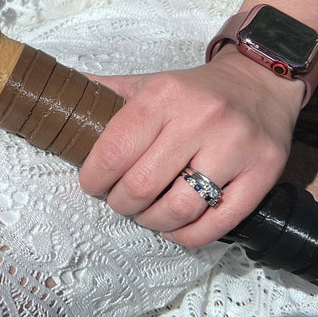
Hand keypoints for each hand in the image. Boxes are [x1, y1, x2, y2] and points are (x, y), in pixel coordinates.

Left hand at [78, 47, 304, 247]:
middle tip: (120, 202)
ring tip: (148, 215)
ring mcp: (236, 146)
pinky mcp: (263, 172)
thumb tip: (54, 99)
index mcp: (164, 95)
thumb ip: (104, 94)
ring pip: (179, 209)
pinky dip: (189, 235)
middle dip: (121, 204)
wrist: (261, 80)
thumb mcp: (148, 83)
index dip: (94, 178)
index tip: (92, 185)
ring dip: (153, 222)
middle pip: (143, 186)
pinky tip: (177, 227)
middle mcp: (201, 118)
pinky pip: (218, 223)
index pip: (114, 150)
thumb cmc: (194, 91)